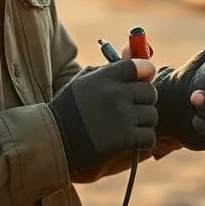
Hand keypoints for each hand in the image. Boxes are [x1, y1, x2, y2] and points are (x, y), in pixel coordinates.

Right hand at [47, 59, 156, 175]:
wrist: (53, 139)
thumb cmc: (69, 109)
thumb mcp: (83, 82)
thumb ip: (109, 71)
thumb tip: (139, 64)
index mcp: (106, 77)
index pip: (141, 66)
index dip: (146, 72)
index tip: (143, 79)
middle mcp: (116, 94)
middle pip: (150, 92)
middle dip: (145, 100)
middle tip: (135, 107)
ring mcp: (122, 117)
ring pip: (152, 115)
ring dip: (144, 122)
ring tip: (130, 126)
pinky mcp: (125, 139)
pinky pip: (149, 137)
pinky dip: (143, 141)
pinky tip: (132, 141)